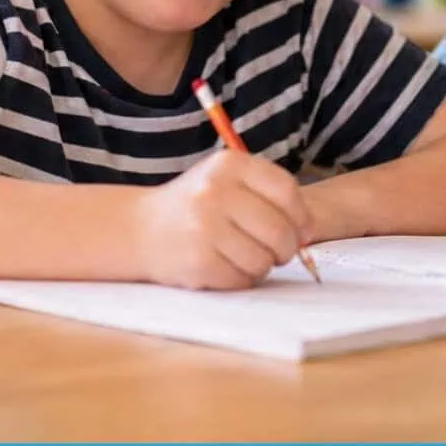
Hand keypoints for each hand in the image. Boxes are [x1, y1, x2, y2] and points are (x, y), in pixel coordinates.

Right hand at [133, 150, 312, 288]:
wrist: (138, 229)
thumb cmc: (196, 206)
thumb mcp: (227, 181)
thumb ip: (268, 196)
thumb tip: (307, 232)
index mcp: (229, 165)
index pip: (286, 191)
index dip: (301, 216)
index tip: (301, 230)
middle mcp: (215, 192)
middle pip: (279, 230)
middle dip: (286, 248)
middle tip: (276, 251)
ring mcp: (204, 228)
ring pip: (263, 260)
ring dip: (262, 265)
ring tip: (243, 255)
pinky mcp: (197, 261)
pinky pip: (242, 279)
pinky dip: (241, 279)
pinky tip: (225, 267)